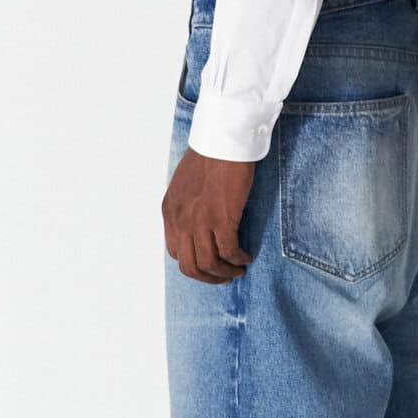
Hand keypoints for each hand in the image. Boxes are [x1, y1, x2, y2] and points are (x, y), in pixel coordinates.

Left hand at [163, 148, 254, 282]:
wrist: (223, 141)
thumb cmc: (210, 154)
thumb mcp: (186, 183)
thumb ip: (188, 205)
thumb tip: (199, 221)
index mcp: (170, 211)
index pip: (175, 251)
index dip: (193, 262)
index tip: (209, 262)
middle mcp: (181, 220)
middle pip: (189, 266)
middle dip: (208, 277)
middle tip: (224, 275)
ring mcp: (200, 221)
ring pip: (208, 264)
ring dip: (225, 273)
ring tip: (238, 270)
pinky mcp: (222, 219)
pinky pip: (228, 251)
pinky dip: (238, 259)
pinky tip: (246, 256)